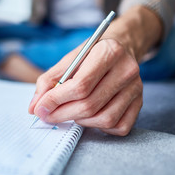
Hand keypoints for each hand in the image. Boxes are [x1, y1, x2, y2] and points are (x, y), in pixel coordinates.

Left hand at [28, 38, 142, 135]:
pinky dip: (99, 126)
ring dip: (80, 121)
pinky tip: (90, 116)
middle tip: (48, 115)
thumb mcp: (69, 59)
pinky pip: (118, 126)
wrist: (122, 47)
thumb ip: (49, 81)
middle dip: (62, 114)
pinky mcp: (140, 102)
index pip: (80, 85)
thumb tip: (34, 107)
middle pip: (90, 104)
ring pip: (104, 118)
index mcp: (108, 52)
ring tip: (70, 112)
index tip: (40, 109)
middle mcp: (126, 70)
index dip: (56, 100)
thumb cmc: (92, 54)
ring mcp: (136, 88)